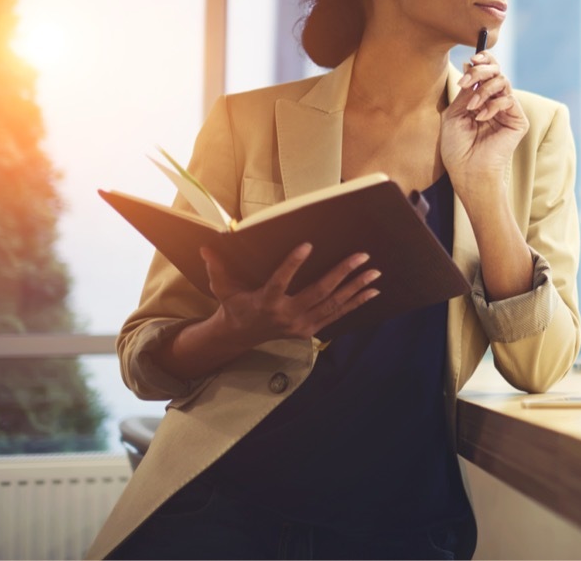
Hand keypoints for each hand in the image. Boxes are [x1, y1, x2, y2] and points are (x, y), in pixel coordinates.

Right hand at [199, 243, 379, 346]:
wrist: (242, 335)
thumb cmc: (234, 304)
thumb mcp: (222, 287)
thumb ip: (217, 268)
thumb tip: (206, 247)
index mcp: (266, 302)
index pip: (280, 282)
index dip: (293, 264)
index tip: (307, 245)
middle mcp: (286, 315)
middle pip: (318, 293)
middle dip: (342, 274)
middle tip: (361, 256)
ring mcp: (301, 324)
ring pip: (333, 305)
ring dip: (356, 288)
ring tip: (374, 273)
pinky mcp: (311, 330)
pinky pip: (338, 315)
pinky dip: (356, 303)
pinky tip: (373, 292)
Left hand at [442, 51, 528, 192]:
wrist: (468, 171)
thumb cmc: (457, 148)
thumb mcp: (454, 114)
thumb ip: (466, 91)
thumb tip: (471, 64)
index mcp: (481, 100)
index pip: (487, 72)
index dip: (483, 60)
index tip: (471, 59)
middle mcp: (495, 102)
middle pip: (497, 72)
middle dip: (482, 71)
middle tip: (468, 80)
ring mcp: (507, 111)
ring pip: (503, 82)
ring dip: (484, 90)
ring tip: (472, 107)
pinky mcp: (518, 121)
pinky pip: (509, 100)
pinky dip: (493, 105)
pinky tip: (481, 118)